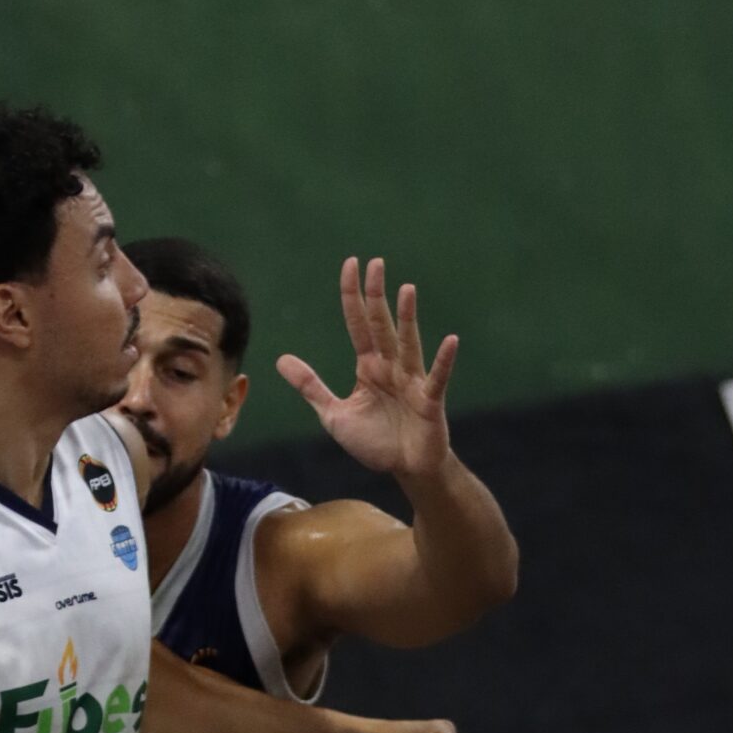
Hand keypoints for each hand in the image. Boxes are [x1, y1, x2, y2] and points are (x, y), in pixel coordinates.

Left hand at [276, 257, 457, 480]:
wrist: (405, 469)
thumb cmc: (374, 441)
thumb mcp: (333, 414)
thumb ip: (311, 386)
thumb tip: (281, 359)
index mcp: (368, 367)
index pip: (358, 325)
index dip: (352, 297)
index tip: (350, 265)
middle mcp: (390, 367)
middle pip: (381, 326)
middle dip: (376, 296)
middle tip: (375, 264)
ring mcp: (412, 381)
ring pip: (408, 344)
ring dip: (407, 318)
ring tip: (406, 289)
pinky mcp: (429, 401)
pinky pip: (436, 378)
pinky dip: (444, 361)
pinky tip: (450, 340)